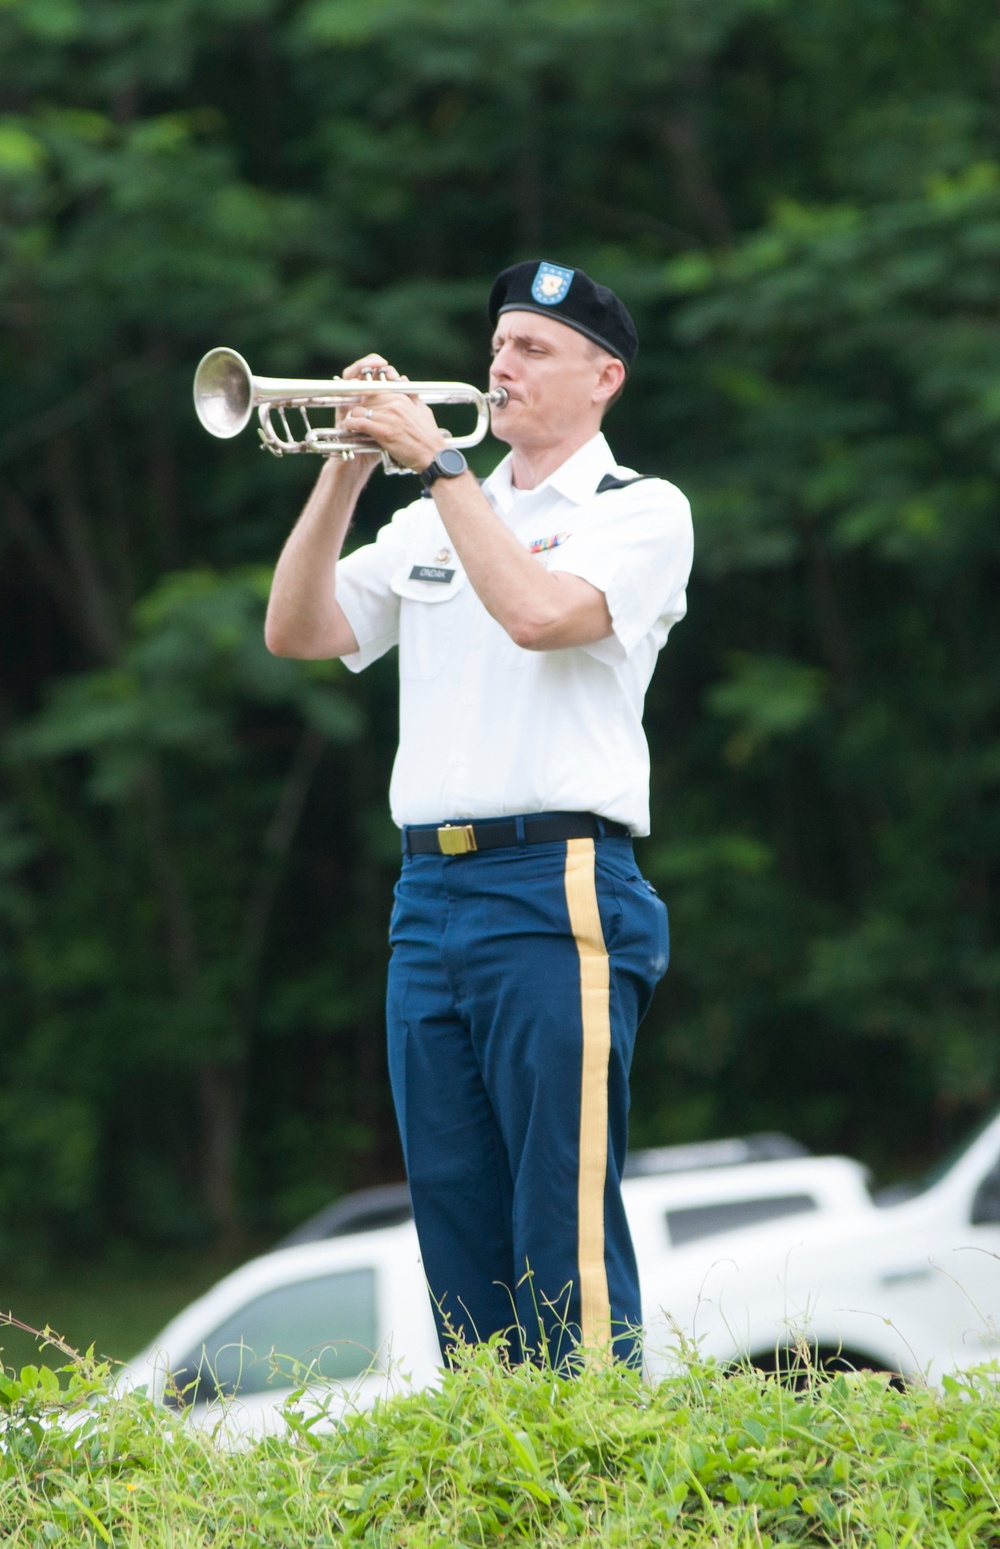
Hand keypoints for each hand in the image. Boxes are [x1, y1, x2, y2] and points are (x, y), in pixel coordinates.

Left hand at [340, 353, 447, 474]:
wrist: (433, 455)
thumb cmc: (429, 436)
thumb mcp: (423, 410)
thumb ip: (411, 394)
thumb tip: (402, 379)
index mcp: (402, 398)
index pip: (377, 389)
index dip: (367, 396)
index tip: (362, 402)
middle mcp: (394, 404)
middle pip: (366, 398)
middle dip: (359, 406)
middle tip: (354, 413)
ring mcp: (389, 417)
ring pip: (360, 409)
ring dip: (353, 415)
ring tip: (351, 421)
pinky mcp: (384, 432)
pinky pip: (361, 423)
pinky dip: (351, 424)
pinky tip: (348, 426)